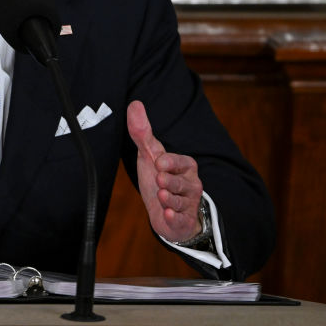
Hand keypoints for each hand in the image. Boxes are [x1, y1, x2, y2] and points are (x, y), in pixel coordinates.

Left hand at [127, 100, 203, 242]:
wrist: (165, 212)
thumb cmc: (159, 178)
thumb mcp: (149, 156)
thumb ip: (142, 133)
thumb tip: (134, 104)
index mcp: (185, 165)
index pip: (181, 161)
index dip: (170, 162)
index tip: (159, 163)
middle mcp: (190, 184)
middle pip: (182, 182)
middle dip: (171, 181)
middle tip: (160, 180)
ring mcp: (188, 204)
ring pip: (181, 201)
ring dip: (171, 198)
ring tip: (162, 195)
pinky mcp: (183, 221)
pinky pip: (181, 220)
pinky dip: (174, 217)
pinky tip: (167, 214)